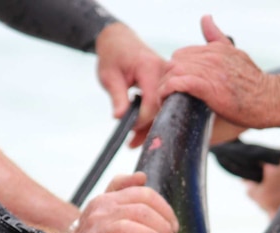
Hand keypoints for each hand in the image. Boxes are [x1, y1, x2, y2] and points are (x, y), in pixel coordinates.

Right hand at [70, 172, 178, 232]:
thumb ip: (122, 187)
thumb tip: (142, 176)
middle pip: (140, 212)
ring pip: (129, 229)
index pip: (143, 195)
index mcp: (106, 199)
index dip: (165, 209)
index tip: (174, 225)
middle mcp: (99, 213)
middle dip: (163, 226)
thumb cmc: (95, 229)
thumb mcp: (105, 204)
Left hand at [95, 22, 166, 147]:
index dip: (142, 120)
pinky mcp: (169, 81)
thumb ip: (117, 97)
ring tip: (133, 142)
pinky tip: (140, 131)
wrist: (119, 41)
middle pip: (162, 107)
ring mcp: (169, 76)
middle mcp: (165, 70)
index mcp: (150, 67)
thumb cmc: (113, 56)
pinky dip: (151, 117)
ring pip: (164, 108)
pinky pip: (163, 103)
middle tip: (132, 144)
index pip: (153, 101)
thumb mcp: (109, 77)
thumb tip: (120, 118)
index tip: (129, 129)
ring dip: (149, 126)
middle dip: (147, 128)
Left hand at [158, 16, 279, 129]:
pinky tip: (168, 98)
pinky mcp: (209, 88)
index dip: (177, 70)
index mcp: (216, 49)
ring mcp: (211, 71)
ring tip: (167, 99)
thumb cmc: (253, 83)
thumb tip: (205, 18)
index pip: (182, 54)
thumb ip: (217, 38)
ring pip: (174, 72)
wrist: (270, 100)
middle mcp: (212, 57)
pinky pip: (179, 83)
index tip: (177, 83)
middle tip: (169, 94)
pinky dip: (168, 90)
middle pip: (175, 62)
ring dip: (166, 87)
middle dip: (168, 78)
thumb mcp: (235, 54)